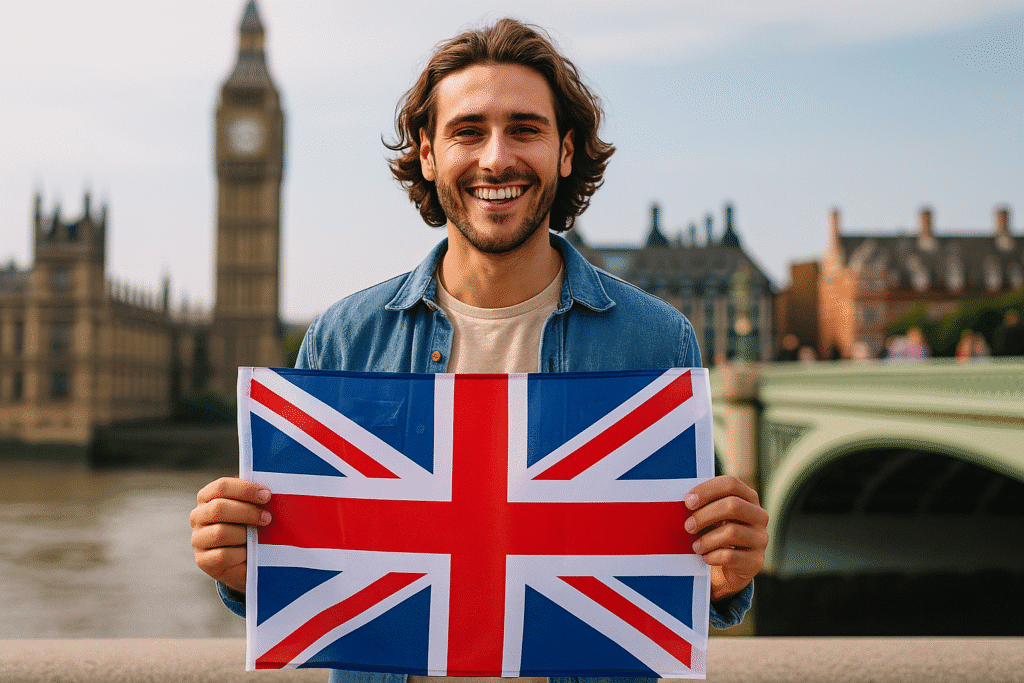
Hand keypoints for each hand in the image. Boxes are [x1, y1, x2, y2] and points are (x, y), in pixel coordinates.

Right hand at [189, 477, 272, 594]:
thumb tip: (266, 491)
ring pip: (220, 532)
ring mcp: (197, 539)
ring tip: (258, 538)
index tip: (266, 495)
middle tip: (267, 518)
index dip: (245, 489)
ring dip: (245, 534)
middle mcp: (198, 516)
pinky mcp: (203, 561)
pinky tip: (249, 553)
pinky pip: (223, 555)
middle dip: (248, 512)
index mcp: (208, 497)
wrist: (245, 561)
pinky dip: (241, 554)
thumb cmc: (249, 528)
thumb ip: (253, 498)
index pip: (221, 487)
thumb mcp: (250, 509)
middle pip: (219, 508)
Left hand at [684, 475, 768, 601]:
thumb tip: (685, 501)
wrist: (730, 567)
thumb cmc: (715, 533)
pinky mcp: (756, 561)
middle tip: (688, 526)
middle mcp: (759, 515)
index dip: (707, 490)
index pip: (731, 484)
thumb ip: (703, 505)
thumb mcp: (711, 516)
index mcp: (748, 497)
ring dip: (707, 539)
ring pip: (732, 532)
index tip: (688, 502)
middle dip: (705, 515)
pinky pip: (731, 556)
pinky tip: (705, 557)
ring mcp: (760, 539)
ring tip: (695, 546)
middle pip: (732, 506)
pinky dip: (712, 556)